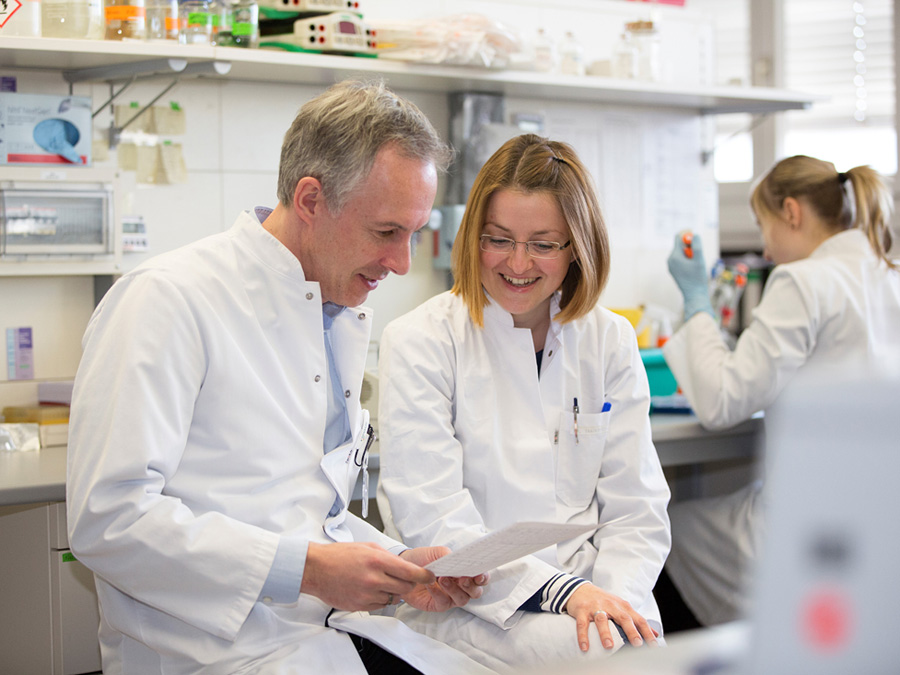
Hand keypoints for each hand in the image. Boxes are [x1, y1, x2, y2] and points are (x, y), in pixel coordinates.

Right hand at [301, 542, 434, 611]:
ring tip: (380, 581)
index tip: (430, 576)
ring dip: (393, 591)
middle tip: (403, 577)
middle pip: (406, 587)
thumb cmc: (340, 555)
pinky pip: (380, 605)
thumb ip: (389, 557)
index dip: (424, 576)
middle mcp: (374, 579)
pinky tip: (371, 589)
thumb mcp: (368, 547)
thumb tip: (407, 565)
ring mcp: (367, 595)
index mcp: (378, 561)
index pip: (411, 572)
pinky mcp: (360, 606)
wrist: (316, 569)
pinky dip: (380, 599)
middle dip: (408, 583)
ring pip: (394, 598)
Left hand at [398, 547, 489, 611]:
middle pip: (475, 592)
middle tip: (462, 578)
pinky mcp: (438, 604)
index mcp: (464, 572)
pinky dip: (438, 593)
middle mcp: (460, 586)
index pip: (480, 577)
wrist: (403, 568)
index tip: (479, 575)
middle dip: (472, 586)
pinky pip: (444, 602)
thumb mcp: (437, 552)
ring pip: (462, 599)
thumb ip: (450, 556)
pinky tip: (431, 585)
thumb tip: (461, 561)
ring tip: (443, 579)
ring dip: (454, 590)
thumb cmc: (423, 559)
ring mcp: (450, 597)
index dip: (483, 577)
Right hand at [564, 584, 658, 651]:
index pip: (638, 619)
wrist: (580, 589)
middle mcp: (611, 605)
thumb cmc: (604, 601)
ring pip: (602, 619)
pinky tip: (585, 647)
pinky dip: (583, 635)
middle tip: (637, 643)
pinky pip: (582, 624)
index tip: (654, 645)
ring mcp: (596, 607)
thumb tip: (655, 634)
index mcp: (623, 606)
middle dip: (631, 631)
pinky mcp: (582, 610)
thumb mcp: (621, 608)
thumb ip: (637, 620)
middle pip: (623, 617)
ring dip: (606, 633)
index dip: (647, 632)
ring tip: (609, 646)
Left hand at [667, 231, 713, 320]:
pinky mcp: (674, 271)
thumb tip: (694, 235)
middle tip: (698, 255)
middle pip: (680, 245)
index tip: (695, 236)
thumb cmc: (697, 278)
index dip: (687, 235)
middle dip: (690, 247)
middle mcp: (670, 260)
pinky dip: (688, 261)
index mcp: (674, 256)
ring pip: (682, 253)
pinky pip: (681, 260)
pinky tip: (693, 271)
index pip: (678, 238)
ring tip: (695, 266)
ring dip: (690, 255)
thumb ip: (697, 246)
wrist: (694, 295)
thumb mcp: (699, 260)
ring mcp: (671, 266)